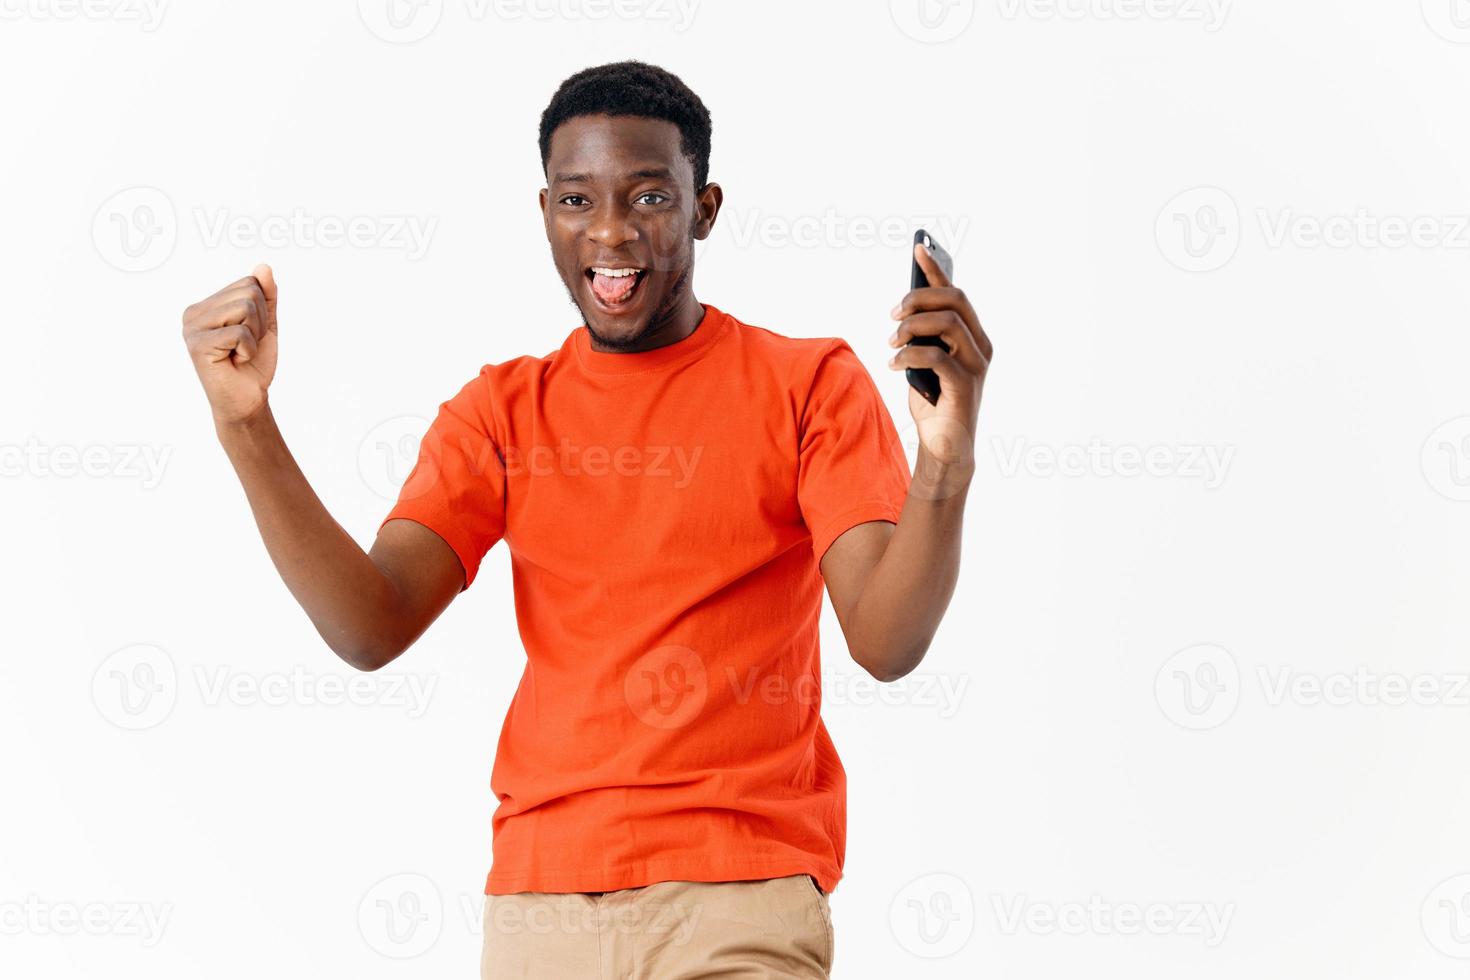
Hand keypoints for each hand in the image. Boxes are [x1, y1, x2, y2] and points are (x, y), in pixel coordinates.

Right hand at [182, 264, 278, 425]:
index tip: (250, 333)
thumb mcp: (266, 324)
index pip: (249, 283)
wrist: (247, 399)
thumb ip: (266, 296)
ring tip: (239, 352)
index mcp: (207, 305)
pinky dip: (248, 349)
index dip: (263, 310)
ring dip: (254, 335)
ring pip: (245, 308)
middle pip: (249, 292)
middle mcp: (194, 312)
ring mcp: (192, 328)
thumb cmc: (253, 363)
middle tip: (245, 345)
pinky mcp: (197, 345)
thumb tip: (263, 267)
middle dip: (260, 322)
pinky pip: (240, 333)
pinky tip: (235, 360)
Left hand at [887, 242, 991, 488]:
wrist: (945, 447)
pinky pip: (937, 355)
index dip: (936, 269)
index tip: (917, 249)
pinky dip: (909, 355)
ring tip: (892, 342)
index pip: (955, 293)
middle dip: (918, 298)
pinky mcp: (965, 385)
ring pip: (947, 323)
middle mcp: (980, 346)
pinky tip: (894, 364)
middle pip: (954, 300)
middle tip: (892, 314)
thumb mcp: (924, 362)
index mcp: (973, 336)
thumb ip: (923, 337)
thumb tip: (904, 311)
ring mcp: (976, 365)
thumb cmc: (934, 402)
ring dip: (912, 326)